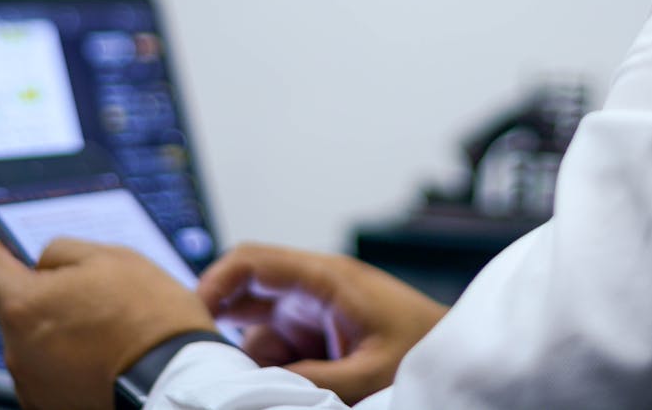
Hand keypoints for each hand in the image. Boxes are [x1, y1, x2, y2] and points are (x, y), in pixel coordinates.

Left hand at [0, 238, 215, 409]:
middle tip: (86, 288)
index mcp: (25, 306)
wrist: (177, 379)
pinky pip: (50, 372)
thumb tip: (43, 260)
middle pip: (17, 309)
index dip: (4, 252)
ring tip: (105, 326)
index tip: (13, 245)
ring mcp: (32, 385)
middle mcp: (16, 350)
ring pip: (34, 342)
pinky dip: (69, 360)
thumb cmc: (149, 316)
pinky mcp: (49, 407)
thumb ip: (63, 250)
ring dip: (58, 329)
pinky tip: (103, 353)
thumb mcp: (111, 257)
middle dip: (44, 294)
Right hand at [198, 243, 447, 404]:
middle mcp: (313, 290)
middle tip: (215, 370)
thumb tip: (255, 390)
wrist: (463, 357)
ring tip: (274, 387)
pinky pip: (277, 353)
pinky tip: (283, 389)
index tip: (187, 319)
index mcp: (326, 278)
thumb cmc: (428, 350)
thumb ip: (311, 382)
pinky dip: (273, 375)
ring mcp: (313, 313)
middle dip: (226, 334)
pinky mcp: (318, 336)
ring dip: (255, 366)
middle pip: (244, 297)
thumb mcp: (369, 373)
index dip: (213, 283)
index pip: (253, 261)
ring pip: (256, 335)